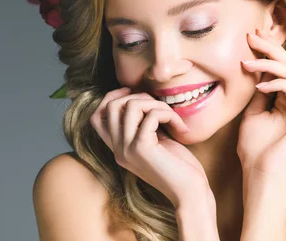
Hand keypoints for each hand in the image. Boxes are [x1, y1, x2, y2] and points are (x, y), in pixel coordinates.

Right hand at [90, 88, 210, 207]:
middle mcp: (118, 150)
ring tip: (173, 118)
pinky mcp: (142, 148)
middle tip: (162, 108)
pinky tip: (180, 128)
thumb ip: (144, 126)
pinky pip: (151, 115)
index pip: (96, 116)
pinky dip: (168, 114)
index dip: (111, 97)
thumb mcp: (156, 142)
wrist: (189, 193)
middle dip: (139, 96)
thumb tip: (142, 98)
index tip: (134, 93)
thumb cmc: (179, 168)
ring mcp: (127, 149)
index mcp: (118, 149)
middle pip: (112, 106)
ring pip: (131, 105)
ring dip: (157, 104)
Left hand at [238, 29, 285, 178]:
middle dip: (270, 48)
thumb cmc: (253, 147)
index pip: (281, 67)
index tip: (250, 36)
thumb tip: (255, 66)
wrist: (260, 171)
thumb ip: (258, 89)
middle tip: (252, 36)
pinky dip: (277, 84)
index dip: (268, 50)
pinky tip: (259, 85)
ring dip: (269, 64)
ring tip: (247, 63)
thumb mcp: (252, 111)